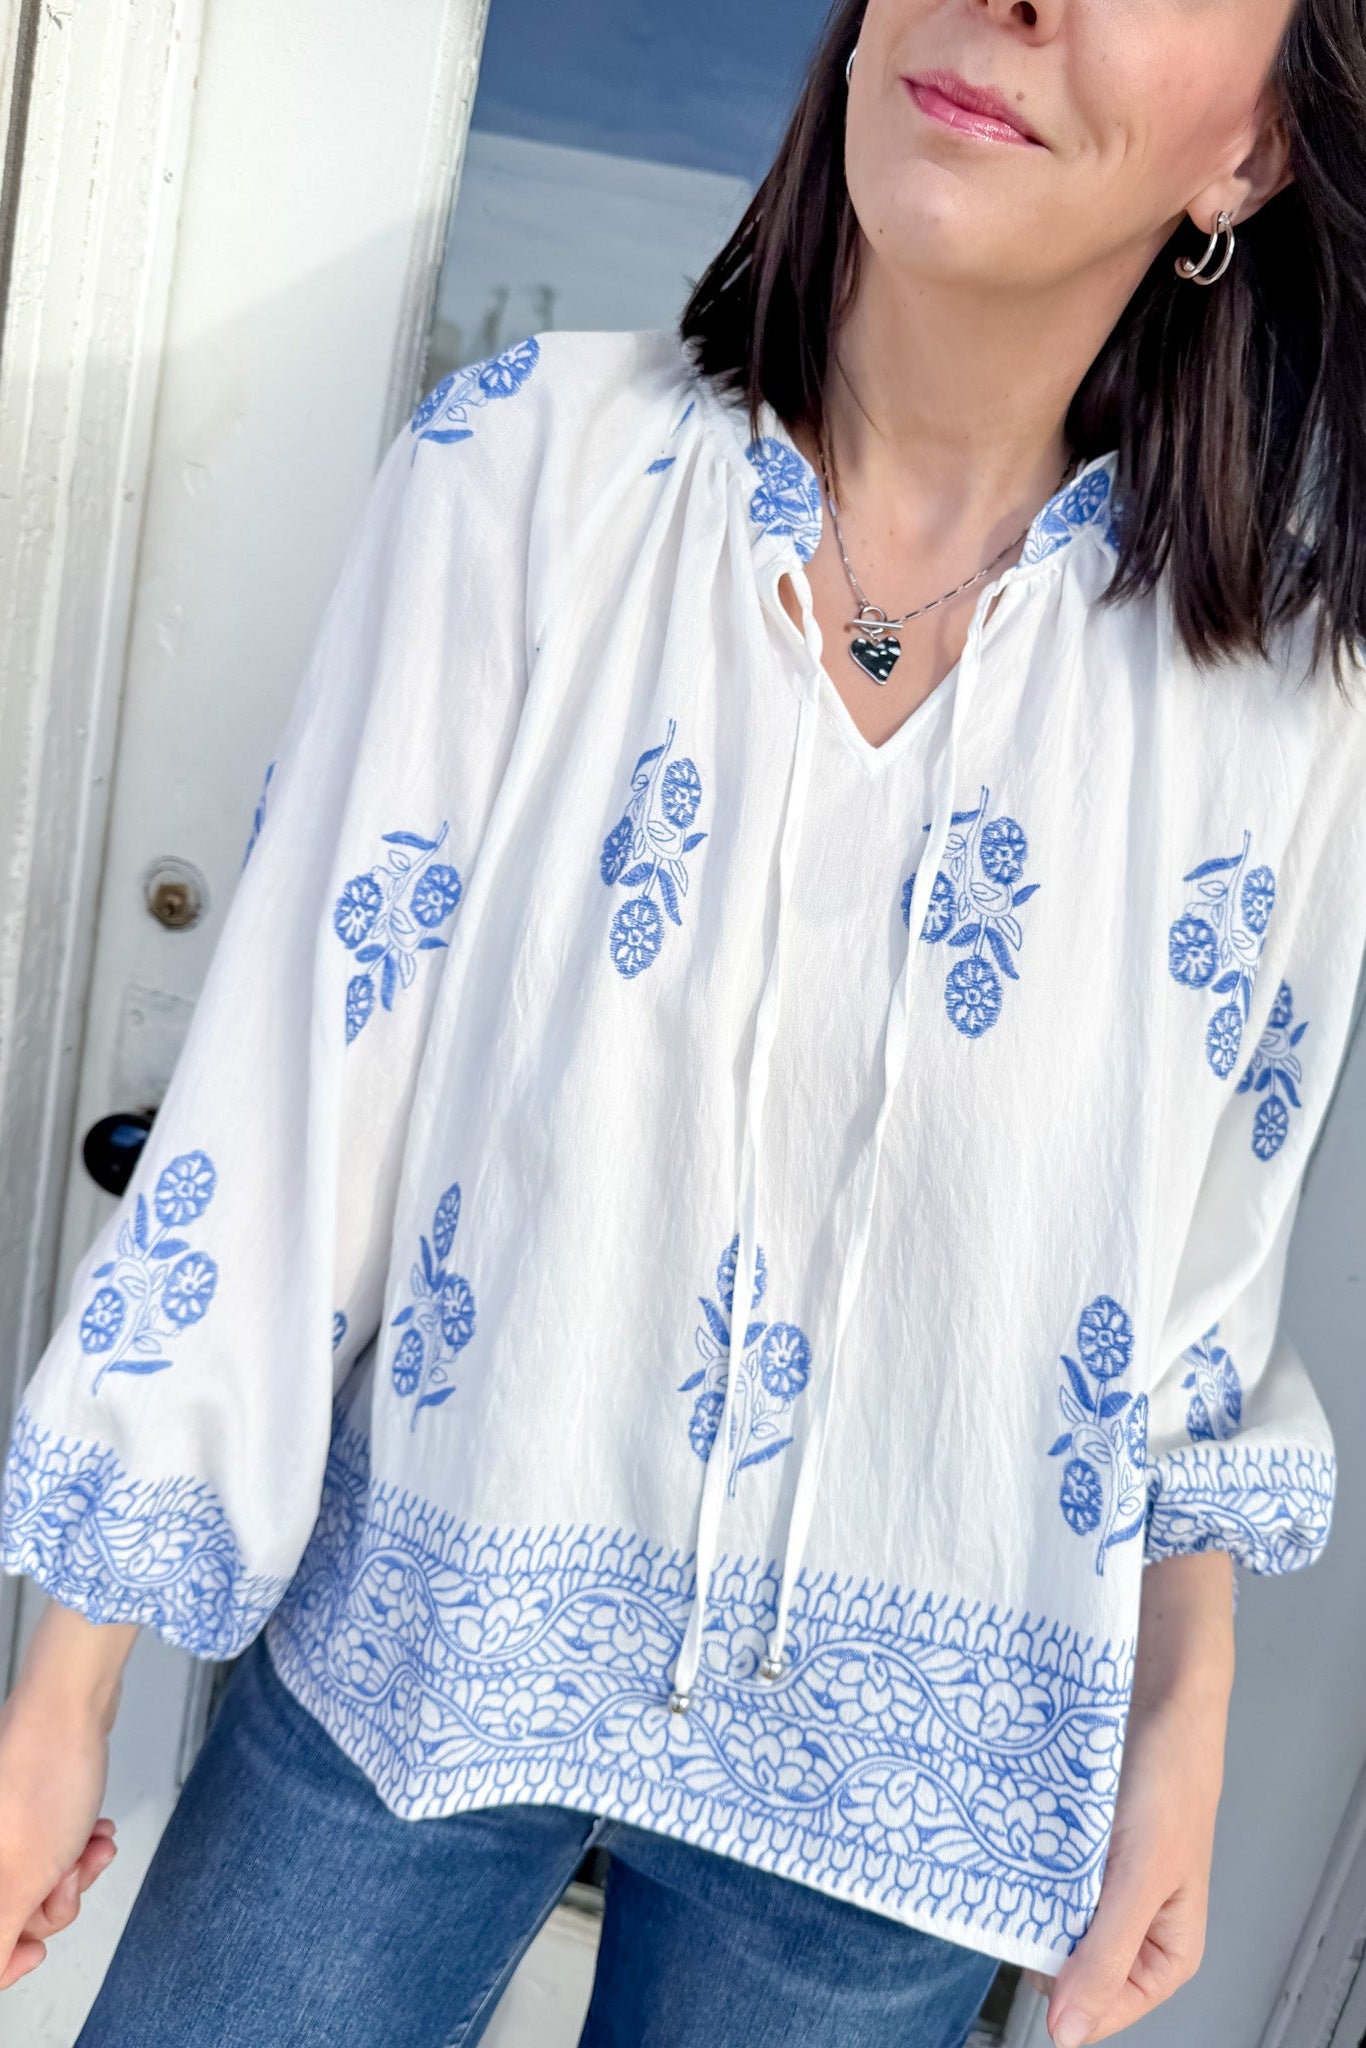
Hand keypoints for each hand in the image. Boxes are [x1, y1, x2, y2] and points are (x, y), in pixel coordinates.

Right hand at [0, 1639, 127, 1990]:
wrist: (73, 1707)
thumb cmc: (44, 1777)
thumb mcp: (21, 1878)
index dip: (10, 1959)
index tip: (36, 1949)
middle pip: (15, 1917)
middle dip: (54, 1902)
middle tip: (67, 1875)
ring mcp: (5, 1832)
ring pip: (40, 1884)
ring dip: (75, 1872)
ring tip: (88, 1845)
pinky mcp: (28, 1812)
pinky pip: (53, 1851)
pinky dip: (79, 1846)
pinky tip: (93, 1830)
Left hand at [1023, 1550, 1234, 2044]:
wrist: (1160, 1689)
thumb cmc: (1172, 1775)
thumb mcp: (1141, 1874)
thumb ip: (1106, 1954)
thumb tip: (1067, 2032)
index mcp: (1162, 1950)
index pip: (1099, 2008)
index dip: (1059, 1989)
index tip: (1020, 1953)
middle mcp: (1128, 1922)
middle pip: (1066, 1961)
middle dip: (1037, 1932)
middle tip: (1014, 1892)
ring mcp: (1098, 1881)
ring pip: (1045, 1913)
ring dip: (1024, 1891)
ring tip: (1012, 1857)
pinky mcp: (1073, 1842)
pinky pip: (1037, 1867)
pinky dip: (1021, 1856)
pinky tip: (1007, 1836)